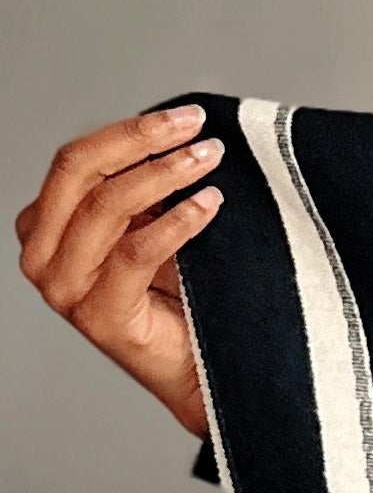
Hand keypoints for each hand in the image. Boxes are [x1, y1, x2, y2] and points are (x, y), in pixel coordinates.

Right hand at [16, 106, 224, 439]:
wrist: (199, 375)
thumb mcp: (151, 232)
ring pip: (108, 207)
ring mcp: (65, 289)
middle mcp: (42, 256)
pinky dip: (177, 222)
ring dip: (165, 175)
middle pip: (81, 172)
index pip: (77, 161)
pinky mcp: (99, 317)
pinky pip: (135, 252)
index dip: (129, 132)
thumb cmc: (178, 304)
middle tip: (196, 128)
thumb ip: (142, 193)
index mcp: (44, 227)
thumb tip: (172, 134)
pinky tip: (209, 205)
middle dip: (142, 141)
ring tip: (209, 162)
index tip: (184, 118)